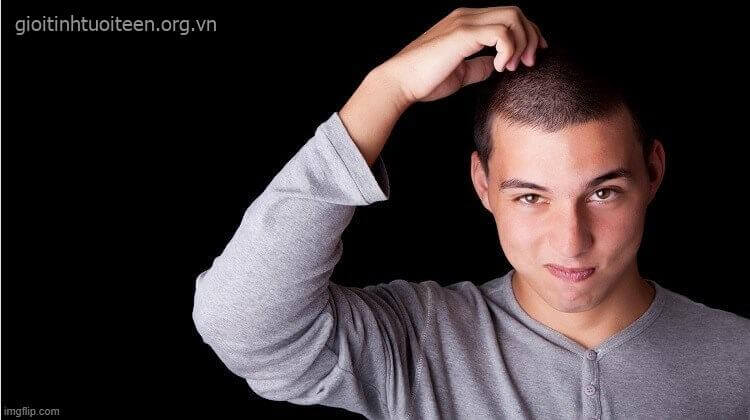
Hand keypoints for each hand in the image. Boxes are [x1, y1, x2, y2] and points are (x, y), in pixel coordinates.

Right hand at [377, 6, 547, 103]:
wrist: (400, 82)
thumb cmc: (424, 81)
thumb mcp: (460, 73)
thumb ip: (478, 66)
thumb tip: (495, 67)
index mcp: (465, 23)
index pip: (508, 17)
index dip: (527, 34)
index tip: (531, 58)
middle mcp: (466, 16)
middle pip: (516, 13)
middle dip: (531, 37)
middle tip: (529, 63)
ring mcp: (465, 22)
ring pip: (513, 17)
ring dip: (523, 42)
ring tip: (514, 66)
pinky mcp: (463, 34)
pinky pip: (502, 33)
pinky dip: (509, 50)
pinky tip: (500, 67)